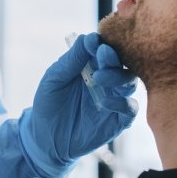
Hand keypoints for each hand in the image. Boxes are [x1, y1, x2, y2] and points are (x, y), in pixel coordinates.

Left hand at [19, 33, 138, 177]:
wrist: (46, 139)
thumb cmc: (49, 104)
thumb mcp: (54, 78)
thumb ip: (71, 60)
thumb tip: (89, 38)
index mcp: (92, 64)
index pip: (105, 47)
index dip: (102, 43)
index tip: (94, 43)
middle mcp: (108, 78)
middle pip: (122, 62)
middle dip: (114, 58)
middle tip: (103, 56)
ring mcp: (115, 98)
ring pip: (130, 82)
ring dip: (118, 77)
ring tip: (100, 79)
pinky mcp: (119, 119)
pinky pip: (130, 108)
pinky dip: (122, 103)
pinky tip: (105, 103)